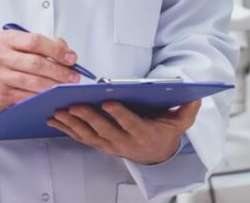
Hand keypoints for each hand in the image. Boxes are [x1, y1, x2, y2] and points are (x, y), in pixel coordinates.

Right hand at [0, 30, 80, 115]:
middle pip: (35, 63)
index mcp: (6, 39)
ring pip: (32, 82)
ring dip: (53, 86)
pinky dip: (42, 97)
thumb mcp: (25, 46)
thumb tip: (69, 56)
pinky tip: (51, 96)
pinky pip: (26, 97)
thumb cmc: (13, 60)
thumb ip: (48, 44)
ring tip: (66, 87)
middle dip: (59, 71)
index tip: (72, 58)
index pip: (35, 41)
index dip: (56, 50)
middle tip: (74, 77)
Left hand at [48, 99, 200, 164]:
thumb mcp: (181, 122)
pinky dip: (67, 129)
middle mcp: (124, 142)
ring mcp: (110, 145)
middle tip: (74, 105)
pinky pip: (82, 138)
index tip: (108, 102)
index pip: (130, 123)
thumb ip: (187, 110)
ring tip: (59, 112)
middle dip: (88, 117)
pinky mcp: (100, 144)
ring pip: (89, 135)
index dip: (119, 114)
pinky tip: (55, 120)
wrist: (156, 154)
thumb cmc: (165, 132)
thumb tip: (195, 96)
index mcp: (143, 134)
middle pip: (104, 130)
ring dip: (72, 124)